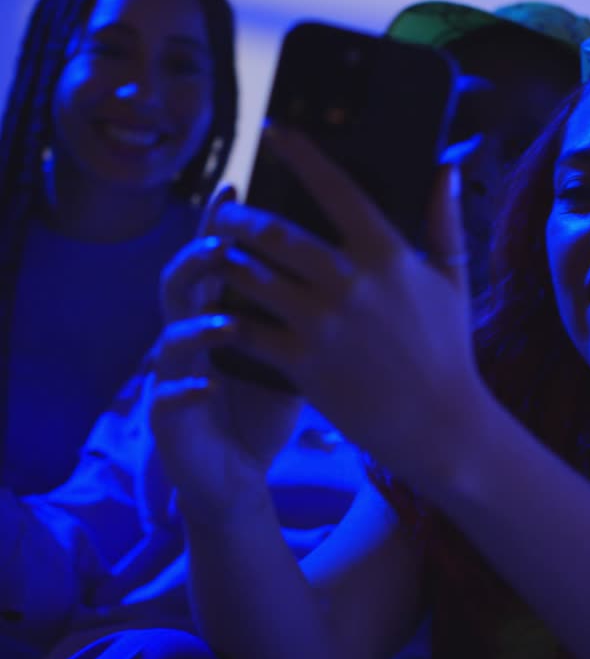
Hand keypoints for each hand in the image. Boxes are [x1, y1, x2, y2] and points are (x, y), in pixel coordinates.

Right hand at [148, 186, 301, 516]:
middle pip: (182, 282)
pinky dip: (185, 389)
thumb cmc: (265, 402)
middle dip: (199, 257)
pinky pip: (168, 398)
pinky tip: (207, 385)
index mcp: (220, 309)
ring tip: (223, 317)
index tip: (235, 186)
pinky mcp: (169, 418)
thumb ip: (308, 304)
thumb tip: (353, 257)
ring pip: (170, 336)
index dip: (219, 221)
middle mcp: (190, 333)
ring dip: (195, 323)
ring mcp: (174, 374)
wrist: (235, 471)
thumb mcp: (292, 349)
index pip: (218, 255)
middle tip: (224, 241)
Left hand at [197, 132, 482, 489]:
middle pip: (276, 233)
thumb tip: (445, 167)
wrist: (439, 424)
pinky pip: (249, 330)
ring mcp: (321, 323)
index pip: (336, 188)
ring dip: (227, 261)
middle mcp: (349, 283)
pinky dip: (227, 317)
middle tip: (225, 213)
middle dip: (240, 217)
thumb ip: (444, 219)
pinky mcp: (302, 362)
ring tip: (214, 255)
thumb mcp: (453, 280)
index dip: (299, 153)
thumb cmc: (447, 351)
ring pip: (253, 277)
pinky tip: (214, 309)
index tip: (273, 130)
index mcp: (386, 255)